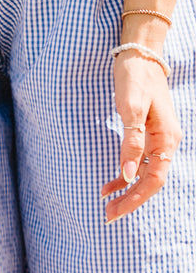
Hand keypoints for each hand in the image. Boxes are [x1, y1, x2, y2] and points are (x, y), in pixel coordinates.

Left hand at [102, 53, 181, 221]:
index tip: (115, 212)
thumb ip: (131, 143)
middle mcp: (165, 142)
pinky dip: (124, 177)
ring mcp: (157, 141)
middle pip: (150, 182)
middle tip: (107, 216)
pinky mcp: (147, 137)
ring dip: (126, 192)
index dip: (135, 198)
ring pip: (144, 176)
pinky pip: (138, 164)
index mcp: (166, 138)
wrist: (140, 56)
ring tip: (106, 206)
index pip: (154, 179)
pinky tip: (108, 187)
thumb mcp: (131, 109)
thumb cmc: (136, 78)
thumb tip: (128, 175)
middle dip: (130, 200)